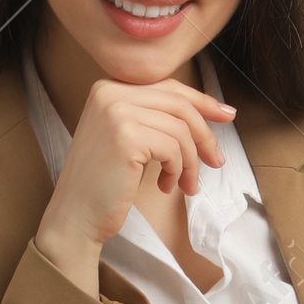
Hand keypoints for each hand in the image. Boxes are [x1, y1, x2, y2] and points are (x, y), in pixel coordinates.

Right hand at [36, 73, 238, 264]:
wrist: (76, 216)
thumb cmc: (104, 184)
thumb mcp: (128, 140)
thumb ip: (155, 119)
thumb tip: (210, 111)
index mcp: (108, 89)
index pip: (168, 88)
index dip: (202, 101)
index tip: (227, 115)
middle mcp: (110, 94)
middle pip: (179, 105)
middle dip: (204, 135)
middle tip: (216, 162)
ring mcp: (116, 112)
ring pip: (180, 130)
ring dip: (190, 163)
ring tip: (185, 185)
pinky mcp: (126, 136)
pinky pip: (173, 149)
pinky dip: (177, 171)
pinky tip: (165, 186)